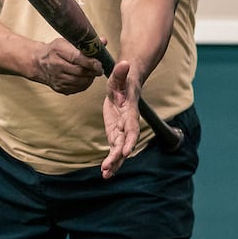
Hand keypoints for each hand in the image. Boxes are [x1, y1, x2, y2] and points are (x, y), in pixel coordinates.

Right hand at [33, 38, 103, 94]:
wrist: (38, 63)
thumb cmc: (54, 50)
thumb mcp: (67, 42)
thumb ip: (86, 43)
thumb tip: (103, 41)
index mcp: (57, 51)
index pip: (77, 58)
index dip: (91, 62)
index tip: (99, 64)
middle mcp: (55, 65)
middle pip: (80, 72)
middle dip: (92, 71)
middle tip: (98, 69)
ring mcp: (56, 78)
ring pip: (79, 82)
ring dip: (89, 78)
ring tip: (91, 73)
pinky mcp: (59, 88)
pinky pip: (77, 88)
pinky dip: (84, 84)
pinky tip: (84, 78)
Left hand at [101, 60, 140, 178]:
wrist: (126, 84)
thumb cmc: (122, 79)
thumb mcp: (119, 74)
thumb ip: (120, 71)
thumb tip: (124, 63)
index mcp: (130, 111)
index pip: (131, 127)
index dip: (129, 139)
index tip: (125, 151)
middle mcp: (127, 123)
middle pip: (125, 142)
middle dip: (118, 156)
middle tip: (109, 168)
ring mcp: (122, 129)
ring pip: (119, 149)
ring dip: (114, 163)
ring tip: (106, 175)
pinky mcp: (116, 131)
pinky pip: (114, 148)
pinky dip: (111, 160)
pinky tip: (105, 172)